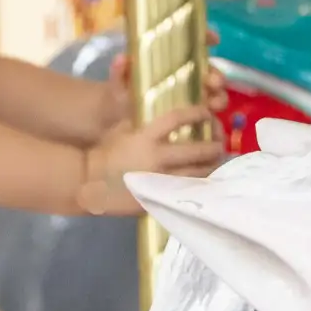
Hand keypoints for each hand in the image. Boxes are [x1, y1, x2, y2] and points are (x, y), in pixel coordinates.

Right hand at [78, 105, 226, 215]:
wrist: (90, 182)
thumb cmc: (105, 152)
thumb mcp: (120, 129)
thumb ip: (142, 122)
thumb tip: (163, 113)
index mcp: (145, 137)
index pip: (177, 119)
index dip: (196, 114)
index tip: (207, 113)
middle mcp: (158, 158)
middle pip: (198, 150)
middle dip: (214, 144)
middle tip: (220, 141)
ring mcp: (163, 180)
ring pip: (200, 173)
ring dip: (214, 165)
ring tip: (220, 160)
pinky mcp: (164, 197)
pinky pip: (190, 190)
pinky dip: (203, 183)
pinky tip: (209, 179)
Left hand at [104, 27, 226, 129]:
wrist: (123, 129)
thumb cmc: (123, 100)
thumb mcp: (119, 85)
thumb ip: (119, 72)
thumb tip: (123, 58)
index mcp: (171, 64)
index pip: (192, 46)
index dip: (205, 38)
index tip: (214, 39)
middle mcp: (187, 79)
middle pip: (210, 72)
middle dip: (216, 75)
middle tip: (213, 81)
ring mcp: (194, 100)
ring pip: (215, 94)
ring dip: (219, 97)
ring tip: (213, 104)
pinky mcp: (198, 121)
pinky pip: (213, 120)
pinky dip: (217, 122)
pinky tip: (213, 124)